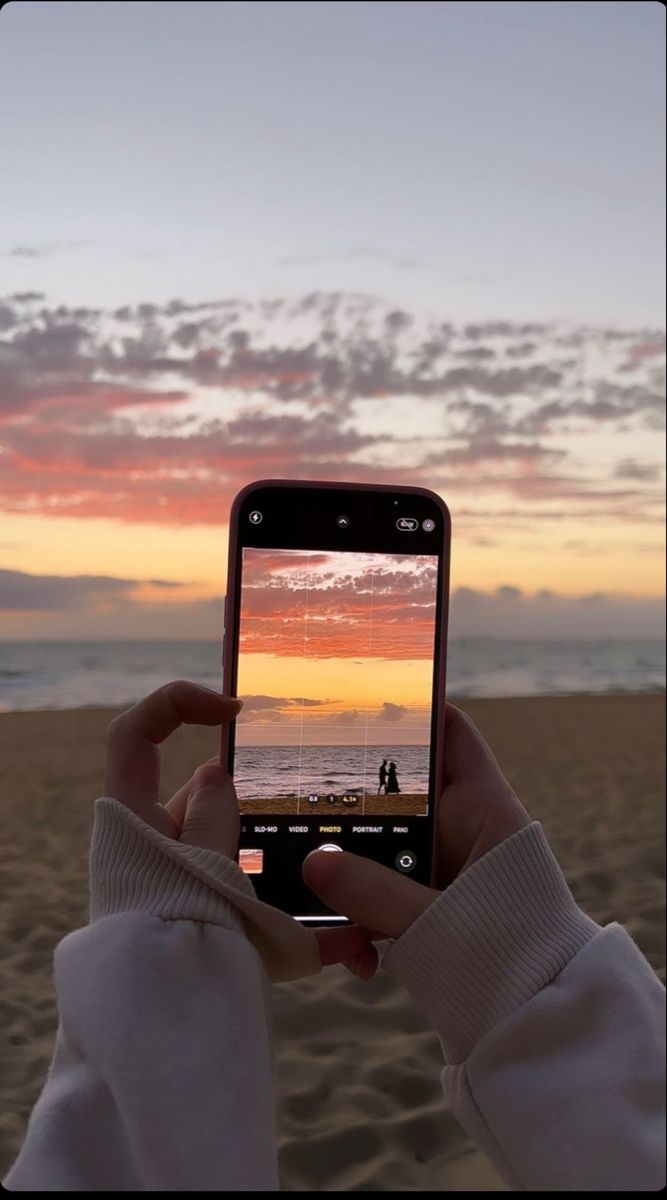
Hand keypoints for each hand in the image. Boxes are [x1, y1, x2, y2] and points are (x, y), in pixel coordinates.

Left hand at [104, 680, 371, 969]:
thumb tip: (212, 774)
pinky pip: (265, 911)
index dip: (176, 704)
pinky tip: (356, 943)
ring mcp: (186, 882)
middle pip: (208, 799)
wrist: (166, 1024)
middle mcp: (157, 845)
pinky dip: (309, 930)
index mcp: (136, 819)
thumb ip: (209, 816)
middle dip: (264, 805)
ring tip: (345, 866)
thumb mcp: (199, 866)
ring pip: (244, 854)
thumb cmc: (172, 939)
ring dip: (294, 867)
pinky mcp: (216, 921)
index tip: (233, 711)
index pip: (136, 735)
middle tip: (311, 798)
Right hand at [304, 703, 530, 977]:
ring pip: (383, 848)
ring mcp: (445, 867)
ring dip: (350, 876)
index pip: (453, 733)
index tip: (359, 698)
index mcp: (484, 808)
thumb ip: (374, 893)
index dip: (415, 707)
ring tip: (317, 899)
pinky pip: (385, 896)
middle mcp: (464, 828)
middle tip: (298, 798)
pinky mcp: (430, 905)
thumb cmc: (511, 958)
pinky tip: (354, 956)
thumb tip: (314, 862)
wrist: (537, 1025)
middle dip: (351, 804)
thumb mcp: (438, 922)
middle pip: (399, 790)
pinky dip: (364, 921)